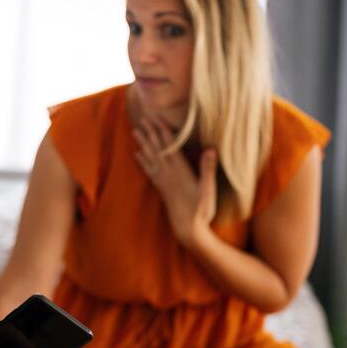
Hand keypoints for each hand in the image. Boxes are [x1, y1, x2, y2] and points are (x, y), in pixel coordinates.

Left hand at [132, 116, 216, 250]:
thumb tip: (210, 150)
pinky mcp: (161, 188)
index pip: (169, 146)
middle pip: (157, 149)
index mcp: (180, 171)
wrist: (187, 229)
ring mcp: (163, 181)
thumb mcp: (208, 190)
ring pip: (150, 157)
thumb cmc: (201, 210)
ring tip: (135, 131)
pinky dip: (142, 161)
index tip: (156, 117)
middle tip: (142, 118)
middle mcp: (168, 174)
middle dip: (150, 132)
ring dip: (143, 143)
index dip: (162, 131)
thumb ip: (208, 170)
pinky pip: (149, 170)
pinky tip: (137, 154)